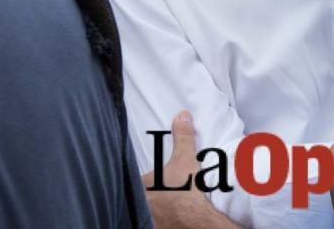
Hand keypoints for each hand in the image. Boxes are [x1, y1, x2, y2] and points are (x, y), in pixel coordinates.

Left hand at [141, 111, 241, 228]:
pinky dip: (160, 220)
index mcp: (142, 186)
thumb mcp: (186, 158)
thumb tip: (182, 115)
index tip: (149, 177)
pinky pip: (154, 223)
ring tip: (163, 204)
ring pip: (145, 212)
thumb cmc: (188, 188)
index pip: (134, 180)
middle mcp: (141, 206)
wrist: (198, 219)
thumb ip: (182, 137)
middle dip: (145, 194)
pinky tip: (167, 218)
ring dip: (152, 208)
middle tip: (158, 190)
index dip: (141, 179)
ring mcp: (149, 221)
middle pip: (138, 197)